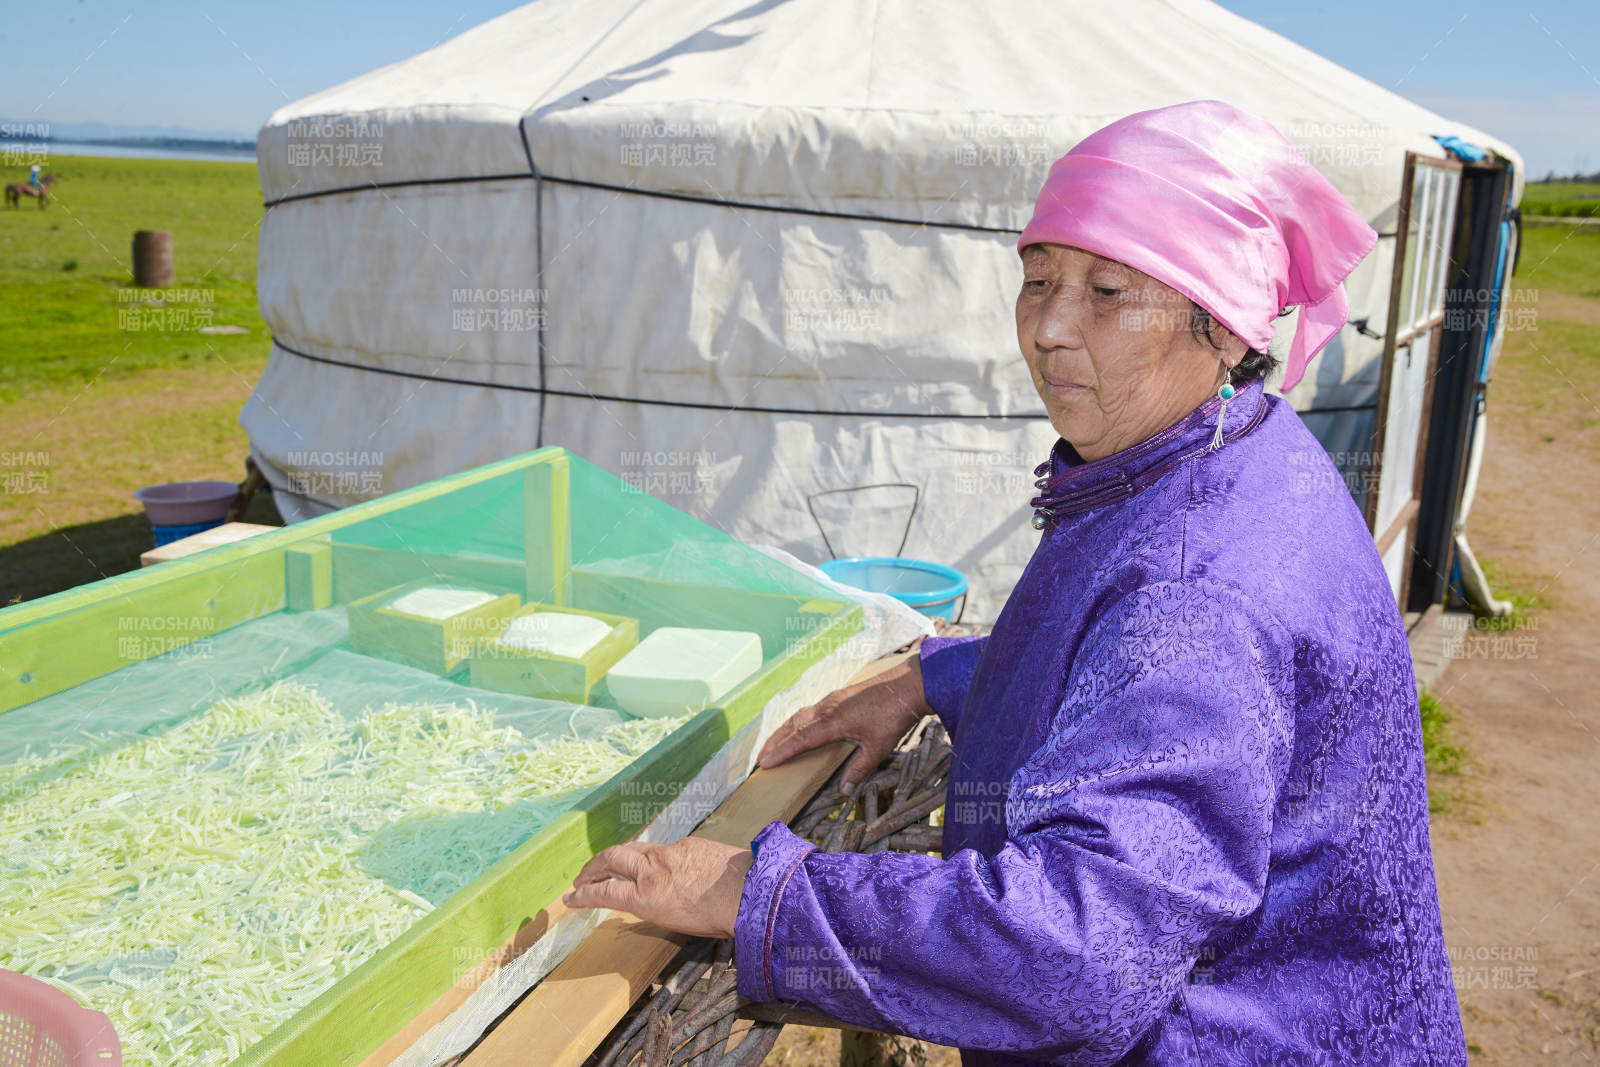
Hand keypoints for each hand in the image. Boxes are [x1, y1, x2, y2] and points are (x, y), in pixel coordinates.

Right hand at [562, 837, 753, 938]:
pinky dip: (648, 856)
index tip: (570, 898)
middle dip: (592, 868)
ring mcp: (669, 853)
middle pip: (611, 860)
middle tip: (581, 877)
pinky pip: (660, 848)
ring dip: (615, 857)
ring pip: (633, 848)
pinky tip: (650, 862)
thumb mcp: (675, 923)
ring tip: (606, 864)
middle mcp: (652, 870)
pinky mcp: (686, 844)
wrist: (749, 891)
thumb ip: (654, 908)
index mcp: (647, 896)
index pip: (605, 893)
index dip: (584, 895)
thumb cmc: (717, 917)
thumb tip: (648, 900)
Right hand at [756, 654, 930, 791]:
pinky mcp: (839, 696)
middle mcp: (827, 708)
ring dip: (785, 730)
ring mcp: (832, 699)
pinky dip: (799, 721)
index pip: (800, 739)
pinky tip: (801, 728)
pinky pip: (811, 710)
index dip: (782, 752)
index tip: (765, 763)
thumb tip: (843, 791)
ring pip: (801, 715)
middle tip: (761, 758)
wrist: (908, 685)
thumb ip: (858, 769)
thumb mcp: (877, 748)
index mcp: (833, 721)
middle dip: (776, 742)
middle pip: (793, 725)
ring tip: (774, 744)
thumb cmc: (893, 716)